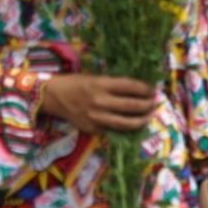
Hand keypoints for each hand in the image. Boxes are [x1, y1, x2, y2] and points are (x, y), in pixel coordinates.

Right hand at [41, 74, 155, 133]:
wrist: (53, 97)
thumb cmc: (75, 83)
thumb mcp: (95, 78)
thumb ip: (113, 85)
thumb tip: (136, 90)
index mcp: (101, 84)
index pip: (130, 86)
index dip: (145, 89)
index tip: (152, 90)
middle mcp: (100, 101)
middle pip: (132, 106)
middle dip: (147, 105)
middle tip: (154, 103)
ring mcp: (96, 117)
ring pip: (126, 123)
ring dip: (141, 120)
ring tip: (149, 117)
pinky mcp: (92, 129)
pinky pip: (112, 129)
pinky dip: (123, 127)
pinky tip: (131, 124)